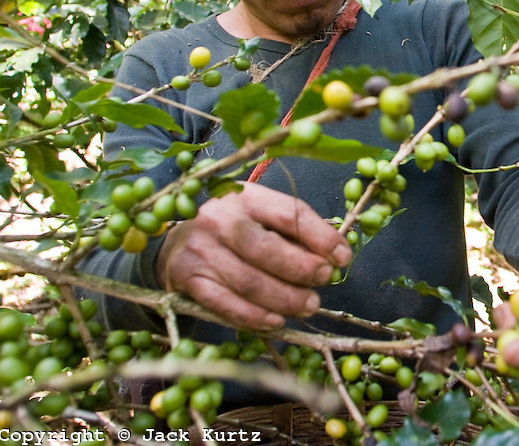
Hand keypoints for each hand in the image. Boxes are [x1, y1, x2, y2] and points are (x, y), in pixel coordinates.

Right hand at [155, 182, 351, 329]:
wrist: (176, 243)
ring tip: (308, 306)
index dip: (320, 236)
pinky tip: (276, 321)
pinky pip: (225, 304)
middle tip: (324, 280)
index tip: (342, 257)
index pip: (288, 213)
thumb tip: (335, 258)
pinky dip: (254, 316)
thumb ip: (295, 235)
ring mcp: (200, 250)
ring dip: (284, 298)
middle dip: (301, 268)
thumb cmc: (235, 230)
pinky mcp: (187, 279)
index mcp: (246, 197)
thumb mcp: (263, 218)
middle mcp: (219, 219)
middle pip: (265, 248)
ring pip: (248, 281)